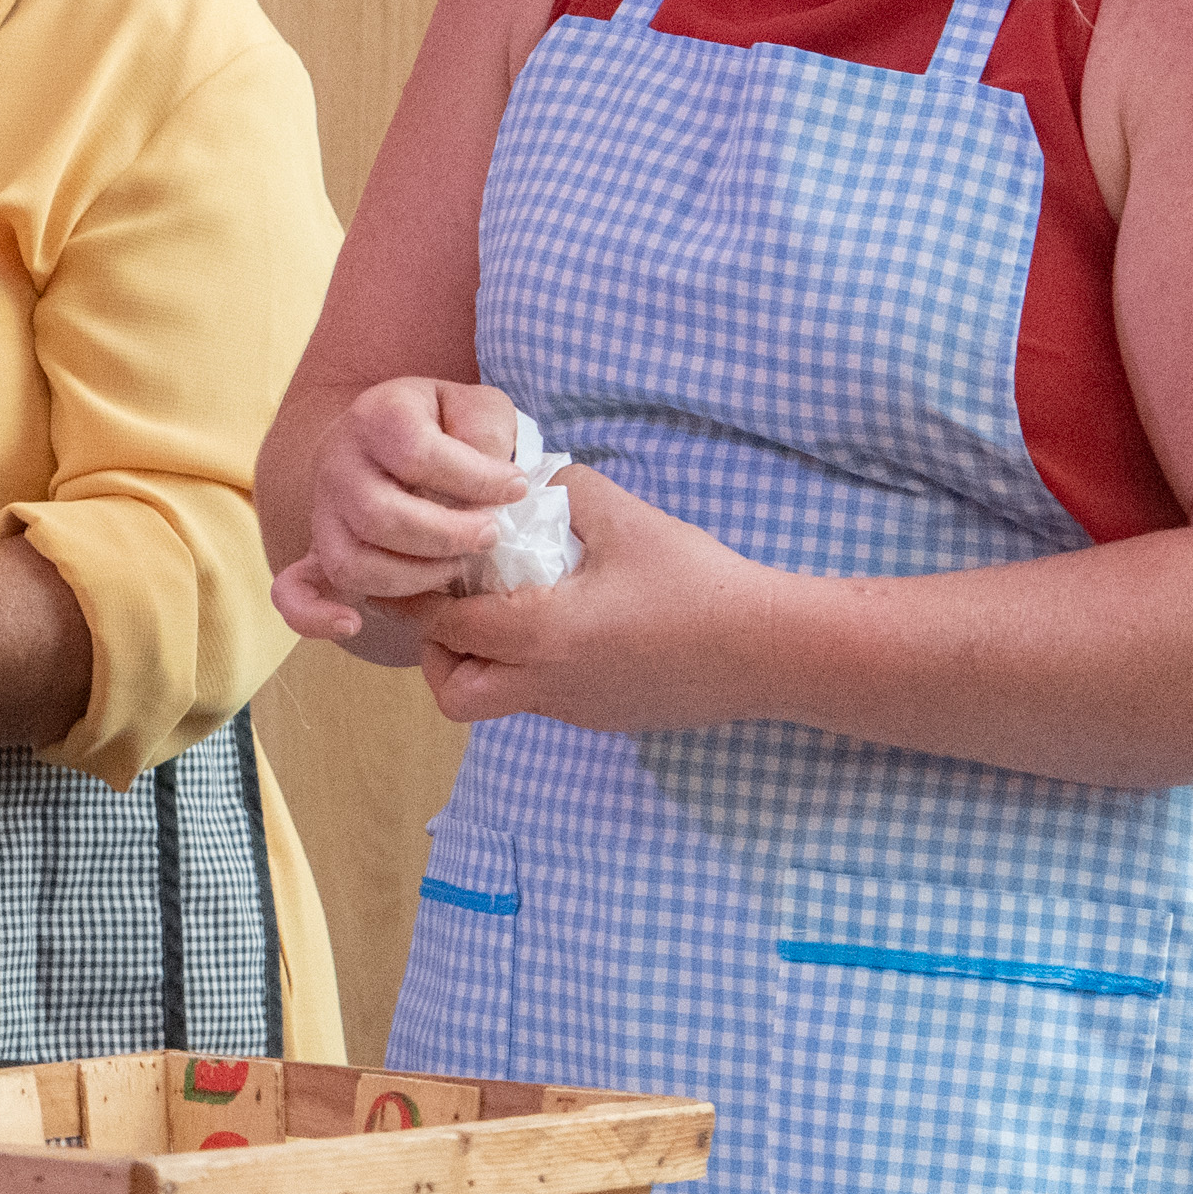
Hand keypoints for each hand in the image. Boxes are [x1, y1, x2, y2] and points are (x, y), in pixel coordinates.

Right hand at [277, 377, 539, 664]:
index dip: (475, 478)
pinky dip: (313, 615)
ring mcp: (323, 511)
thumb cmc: (447, 425)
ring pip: (350, 561)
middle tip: (489, 537)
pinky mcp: (318, 551)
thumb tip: (493, 484)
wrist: (401, 433)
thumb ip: (487, 434)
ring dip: (412, 578)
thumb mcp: (476, 407)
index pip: (416, 454)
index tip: (516, 489)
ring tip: (455, 569)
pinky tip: (351, 624)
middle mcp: (337, 463)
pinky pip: (293, 591)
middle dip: (446, 536)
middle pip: (379, 515)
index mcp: (376, 417)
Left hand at [393, 466, 779, 733]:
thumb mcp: (627, 518)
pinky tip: (567, 625)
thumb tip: (528, 476)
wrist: (771, 649)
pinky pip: (546, 700)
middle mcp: (549, 685)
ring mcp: (578, 710)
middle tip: (458, 607)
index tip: (421, 569)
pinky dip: (533, 670)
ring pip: (499, 701)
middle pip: (455, 693)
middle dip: (440, 654)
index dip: (423, 599)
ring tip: (511, 611)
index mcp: (543, 636)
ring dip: (488, 662)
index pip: (446, 628)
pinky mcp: (607, 717)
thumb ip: (565, 488)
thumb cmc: (699, 582)